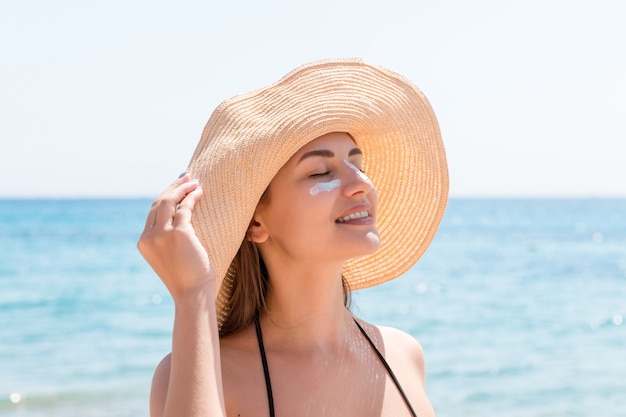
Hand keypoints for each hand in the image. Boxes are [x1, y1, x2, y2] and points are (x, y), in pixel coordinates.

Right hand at [137, 173, 215, 302]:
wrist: (192, 294)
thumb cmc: (188, 278)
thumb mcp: (170, 256)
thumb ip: (168, 238)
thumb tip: (182, 215)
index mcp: (143, 242)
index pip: (153, 212)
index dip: (165, 196)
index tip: (176, 186)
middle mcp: (149, 236)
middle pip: (159, 202)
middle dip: (173, 187)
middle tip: (186, 176)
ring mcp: (162, 234)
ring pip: (170, 201)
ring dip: (183, 188)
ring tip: (195, 181)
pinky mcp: (179, 233)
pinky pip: (186, 207)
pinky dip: (193, 197)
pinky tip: (200, 192)